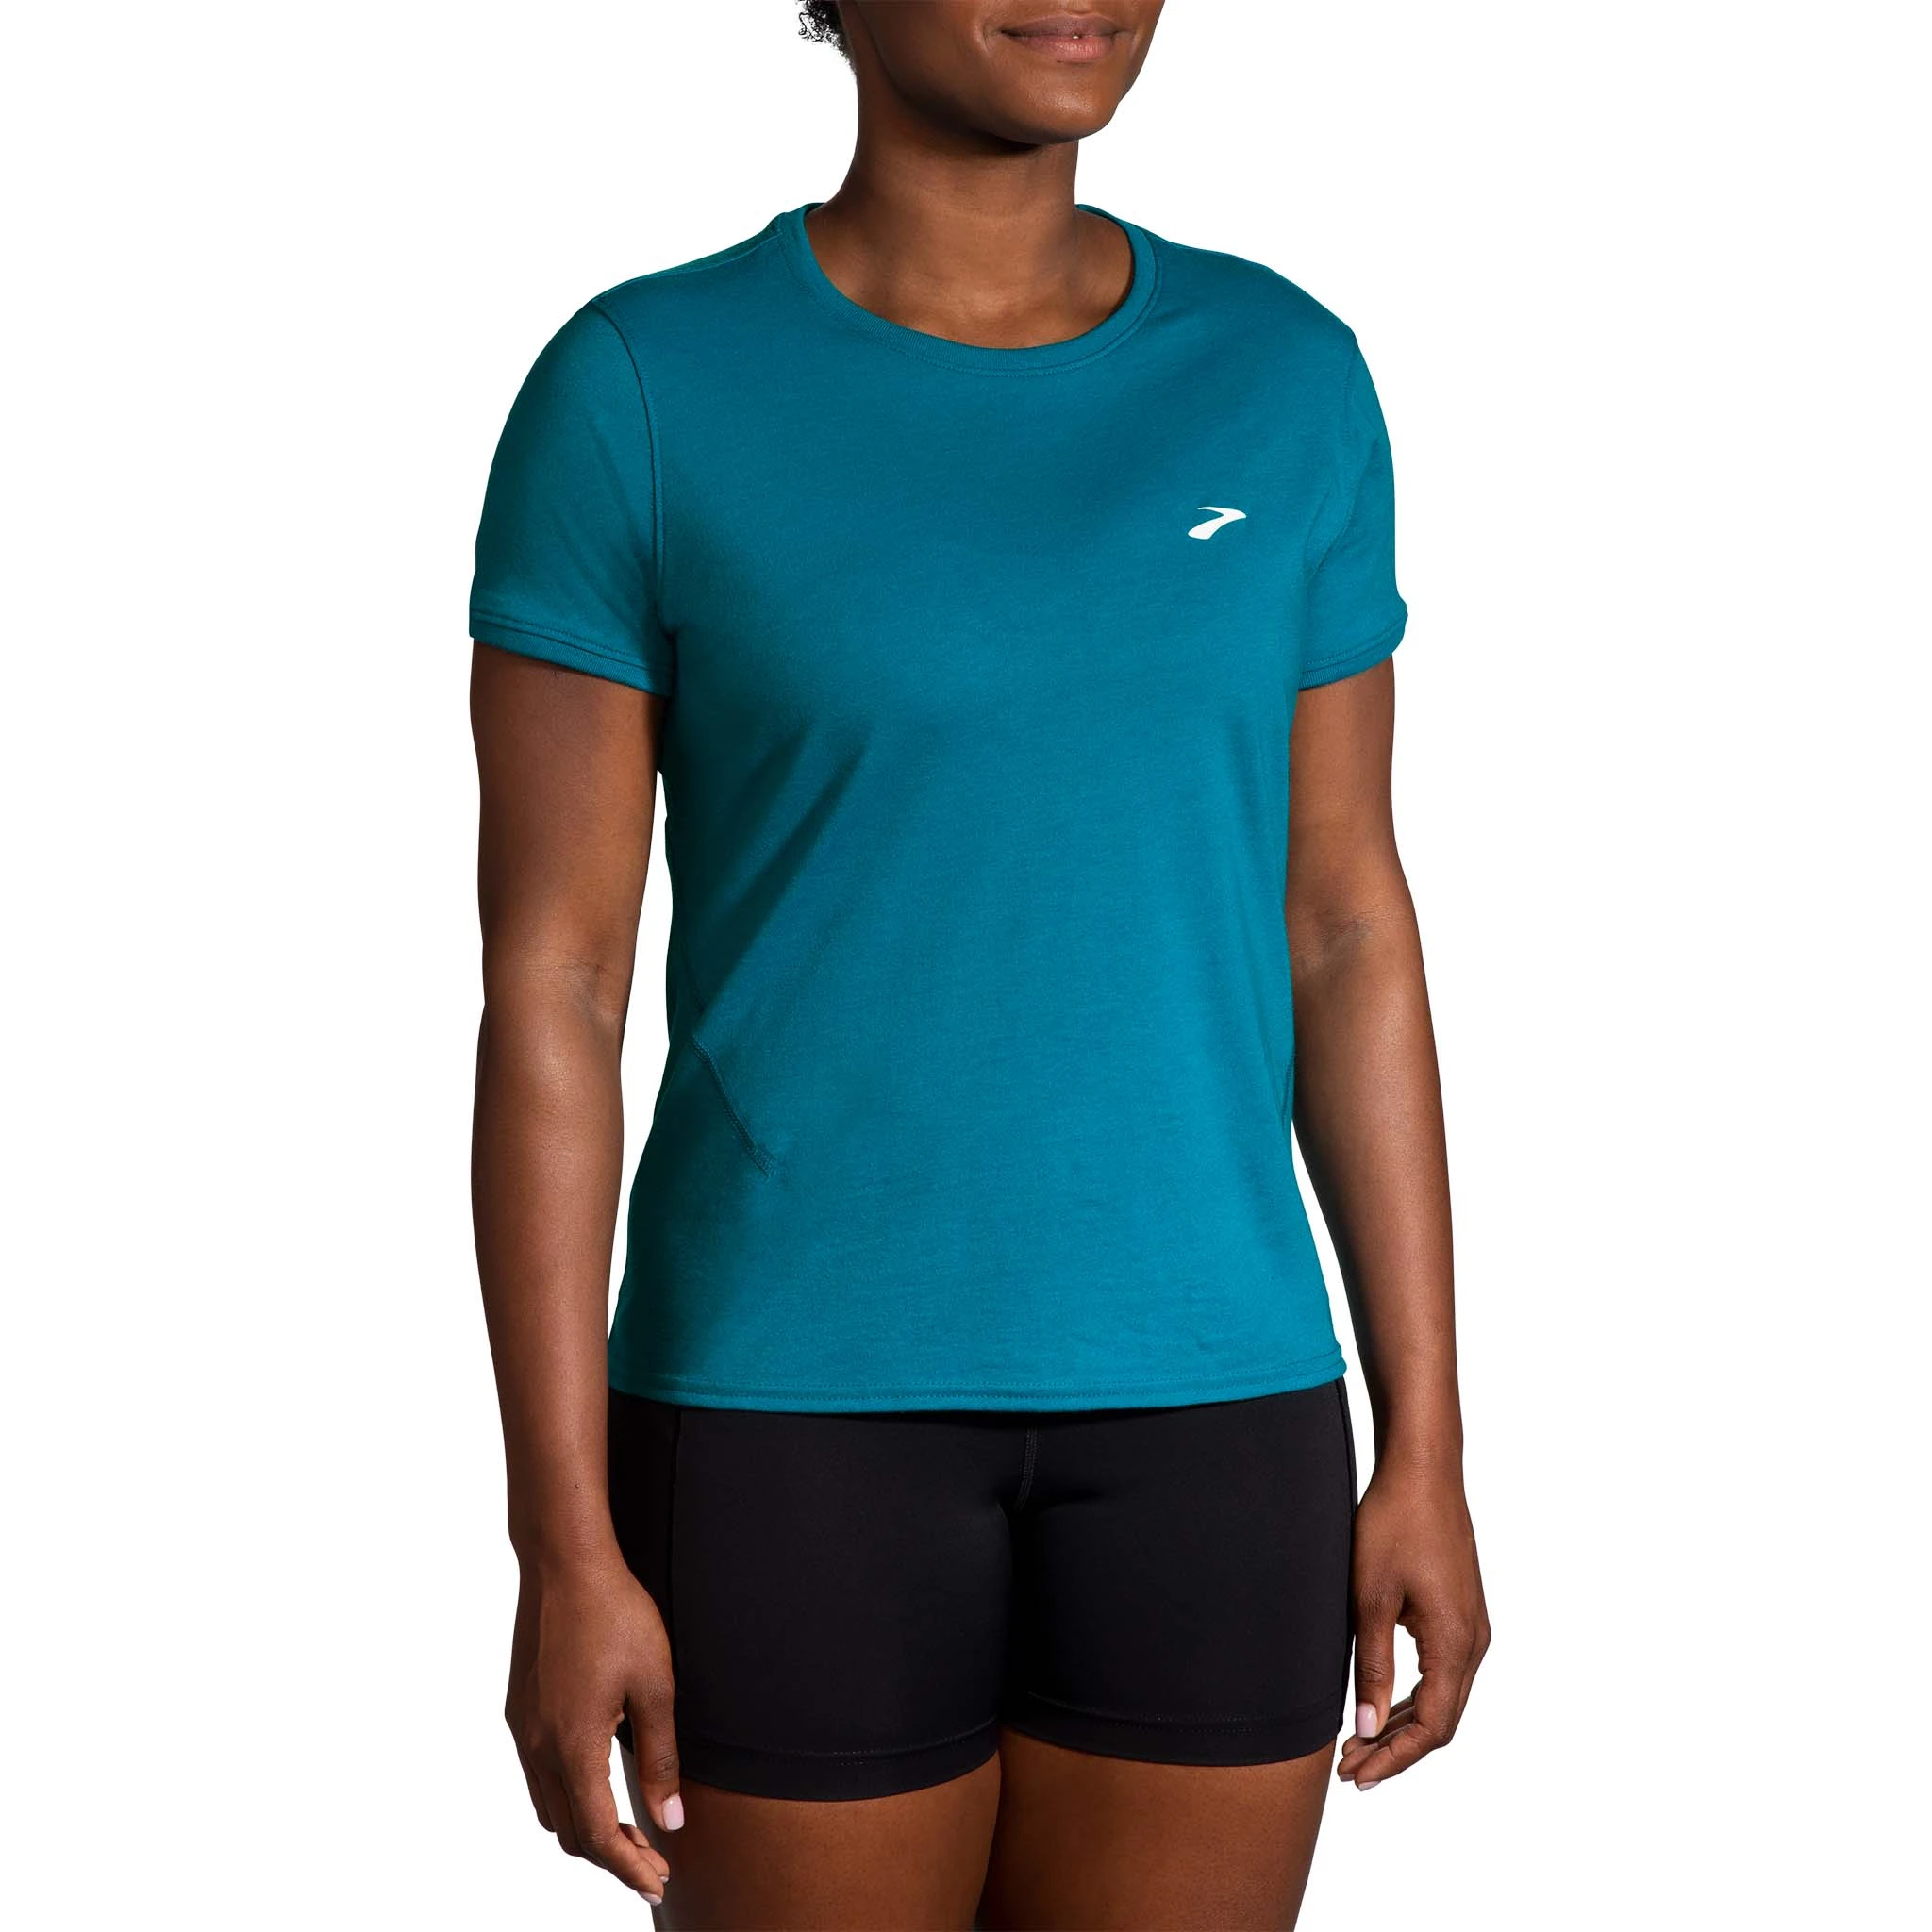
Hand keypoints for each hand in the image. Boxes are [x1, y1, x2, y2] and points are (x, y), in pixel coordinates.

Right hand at [506, 1552, 679, 1899]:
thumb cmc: (617, 1615)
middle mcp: (538, 1746)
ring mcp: (523, 1729)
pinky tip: (597, 1782)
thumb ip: (661, 1759)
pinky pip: (538, 1775)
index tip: (657, 1880)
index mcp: (573, 1746)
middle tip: (653, 1861)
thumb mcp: (656, 1686)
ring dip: (586, 1828)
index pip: (596, 1834)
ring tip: (629, 1830)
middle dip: (610, 1855)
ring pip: (549, 1807)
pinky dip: (568, 1797)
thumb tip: (670, 1820)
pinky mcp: (520, 1709)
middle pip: (568, 1831)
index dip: (628, 1866)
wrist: (565, 1563)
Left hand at [1337, 1464, 1489, 1790]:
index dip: (1393, 1757)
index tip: (1355, 1774)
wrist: (1423, 1471)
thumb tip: (1365, 1726)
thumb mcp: (1370, 1597)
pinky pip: (1442, 1673)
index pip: (1431, 1726)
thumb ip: (1369, 1665)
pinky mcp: (1462, 1613)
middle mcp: (1473, 1642)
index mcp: (1455, 1643)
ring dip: (1401, 1725)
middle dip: (1395, 1749)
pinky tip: (1380, 1705)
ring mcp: (1472, 1627)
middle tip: (1348, 1768)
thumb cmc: (1393, 1524)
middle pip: (1440, 1721)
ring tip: (1357, 1744)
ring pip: (1442, 1698)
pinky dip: (1412, 1697)